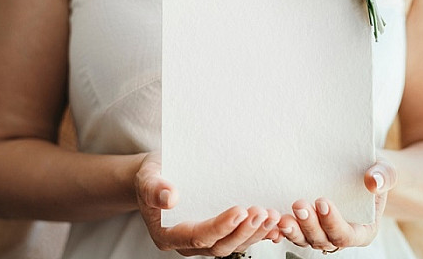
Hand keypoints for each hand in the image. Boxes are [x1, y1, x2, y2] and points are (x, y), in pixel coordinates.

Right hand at [134, 152, 281, 256]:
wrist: (159, 176)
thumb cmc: (153, 176)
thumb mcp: (148, 177)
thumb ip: (155, 188)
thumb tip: (169, 197)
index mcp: (169, 234)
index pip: (198, 236)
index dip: (220, 226)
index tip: (239, 211)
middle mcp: (188, 243)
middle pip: (220, 246)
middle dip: (243, 231)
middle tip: (261, 212)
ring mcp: (206, 239)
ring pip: (233, 245)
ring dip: (255, 233)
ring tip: (272, 216)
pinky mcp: (220, 232)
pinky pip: (241, 238)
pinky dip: (259, 234)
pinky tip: (275, 226)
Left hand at [277, 159, 397, 252]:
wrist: (361, 168)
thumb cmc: (374, 172)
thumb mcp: (385, 170)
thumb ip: (384, 176)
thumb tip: (374, 181)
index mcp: (362, 230)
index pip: (346, 235)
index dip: (333, 222)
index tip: (322, 202)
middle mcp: (338, 235)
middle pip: (322, 239)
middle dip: (309, 224)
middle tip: (299, 204)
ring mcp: (320, 231)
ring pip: (304, 239)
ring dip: (292, 230)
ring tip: (281, 217)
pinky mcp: (305, 223)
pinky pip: (292, 230)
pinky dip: (281, 227)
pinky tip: (271, 218)